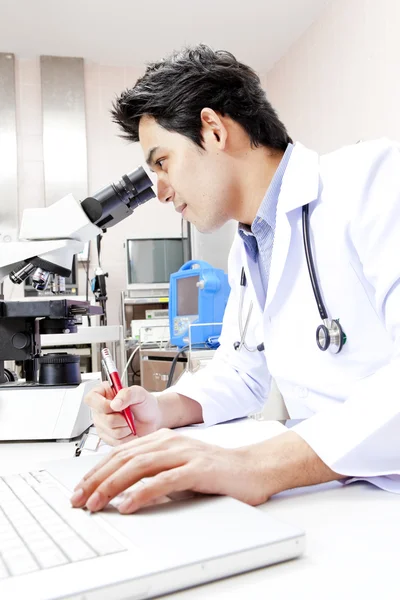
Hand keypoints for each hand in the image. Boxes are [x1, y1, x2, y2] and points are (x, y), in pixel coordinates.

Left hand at [70, 428, 270, 513]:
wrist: (252, 468)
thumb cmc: (215, 471)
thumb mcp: (178, 466)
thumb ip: (154, 472)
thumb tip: (123, 490)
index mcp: (163, 439)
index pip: (121, 453)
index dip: (97, 471)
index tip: (80, 489)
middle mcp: (170, 442)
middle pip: (124, 458)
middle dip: (96, 479)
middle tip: (79, 499)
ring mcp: (184, 453)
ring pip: (138, 467)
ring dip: (112, 486)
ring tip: (96, 503)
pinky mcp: (197, 469)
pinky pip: (164, 480)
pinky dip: (142, 493)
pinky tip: (129, 504)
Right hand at [84, 383, 161, 445]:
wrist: (152, 419)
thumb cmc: (144, 404)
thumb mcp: (139, 393)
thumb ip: (127, 394)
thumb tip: (115, 403)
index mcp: (103, 394)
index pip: (91, 398)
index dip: (102, 404)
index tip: (116, 406)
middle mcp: (99, 410)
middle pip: (104, 419)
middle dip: (122, 418)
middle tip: (130, 414)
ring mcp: (102, 425)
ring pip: (111, 431)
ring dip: (127, 428)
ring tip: (131, 422)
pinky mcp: (107, 438)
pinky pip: (116, 441)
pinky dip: (128, 437)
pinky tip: (130, 430)